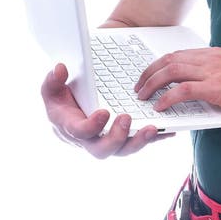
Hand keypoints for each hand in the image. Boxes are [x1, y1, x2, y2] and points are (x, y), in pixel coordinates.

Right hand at [41, 63, 171, 158]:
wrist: (70, 111)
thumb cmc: (62, 100)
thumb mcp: (52, 88)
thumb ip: (52, 80)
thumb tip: (59, 69)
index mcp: (71, 128)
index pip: (80, 132)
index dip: (92, 126)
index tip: (104, 112)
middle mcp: (90, 140)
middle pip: (104, 150)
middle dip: (117, 137)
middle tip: (127, 118)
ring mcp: (108, 141)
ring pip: (124, 149)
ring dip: (139, 141)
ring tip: (152, 128)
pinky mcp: (123, 139)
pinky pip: (138, 141)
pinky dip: (154, 138)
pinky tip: (167, 130)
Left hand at [134, 46, 220, 118]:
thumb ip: (216, 74)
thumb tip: (199, 87)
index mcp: (214, 53)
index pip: (178, 54)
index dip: (159, 64)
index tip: (150, 74)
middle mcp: (210, 58)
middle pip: (169, 60)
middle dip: (149, 72)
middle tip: (139, 86)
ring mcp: (212, 71)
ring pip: (171, 71)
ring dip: (152, 84)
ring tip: (143, 96)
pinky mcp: (215, 87)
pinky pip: (183, 90)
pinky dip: (167, 97)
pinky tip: (161, 106)